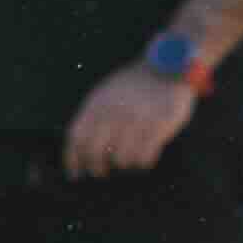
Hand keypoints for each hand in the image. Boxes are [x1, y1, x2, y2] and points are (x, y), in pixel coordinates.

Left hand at [64, 61, 199, 180]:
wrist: (168, 67)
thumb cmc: (135, 84)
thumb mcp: (106, 92)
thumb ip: (92, 116)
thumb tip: (80, 150)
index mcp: (98, 103)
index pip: (76, 138)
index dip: (73, 160)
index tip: (76, 174)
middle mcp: (114, 112)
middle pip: (94, 153)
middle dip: (97, 169)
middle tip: (102, 173)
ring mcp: (137, 119)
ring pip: (120, 159)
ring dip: (123, 165)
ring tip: (128, 162)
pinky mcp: (159, 126)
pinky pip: (144, 157)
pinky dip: (143, 163)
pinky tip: (146, 157)